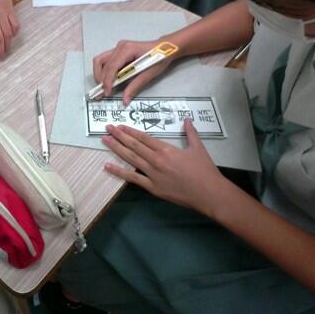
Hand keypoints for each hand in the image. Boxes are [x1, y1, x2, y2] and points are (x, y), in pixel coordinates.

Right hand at [93, 40, 175, 104]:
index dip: (107, 81)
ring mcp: (118, 48)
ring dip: (99, 74)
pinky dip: (103, 71)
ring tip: (102, 87)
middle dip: (101, 80)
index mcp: (128, 50)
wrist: (165, 48)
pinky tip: (108, 80)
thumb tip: (125, 100)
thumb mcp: (148, 74)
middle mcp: (120, 47)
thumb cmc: (160, 58)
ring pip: (100, 60)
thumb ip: (135, 87)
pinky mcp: (118, 51)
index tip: (107, 93)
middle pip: (102, 63)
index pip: (112, 66)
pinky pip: (105, 61)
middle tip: (101, 93)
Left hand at [102, 120, 226, 213]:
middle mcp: (156, 160)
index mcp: (166, 149)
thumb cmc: (205, 171)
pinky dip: (119, 172)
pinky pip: (132, 178)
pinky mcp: (152, 187)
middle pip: (134, 145)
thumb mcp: (198, 148)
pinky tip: (107, 166)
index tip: (120, 126)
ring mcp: (153, 174)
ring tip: (105, 141)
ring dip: (116, 148)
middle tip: (107, 128)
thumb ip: (191, 133)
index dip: (130, 131)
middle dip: (119, 136)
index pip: (144, 138)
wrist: (209, 193)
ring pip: (130, 158)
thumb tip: (187, 119)